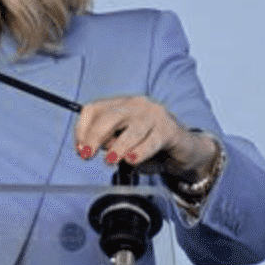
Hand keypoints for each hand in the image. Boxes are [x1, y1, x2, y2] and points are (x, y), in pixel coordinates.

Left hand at [74, 95, 217, 180]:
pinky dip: (140, 151)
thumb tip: (92, 147)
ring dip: (118, 146)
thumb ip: (108, 143)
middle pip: (109, 116)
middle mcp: (136, 105)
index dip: (82, 129)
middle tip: (87, 155)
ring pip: (131, 129)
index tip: (80, 149)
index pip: (93, 109)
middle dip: (95, 136)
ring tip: (110, 160)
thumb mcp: (123, 144)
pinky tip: (132, 159)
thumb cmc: (149, 146)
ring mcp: (155, 115)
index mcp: (121, 105)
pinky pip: (152, 141)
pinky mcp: (170, 129)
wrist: (184, 150)